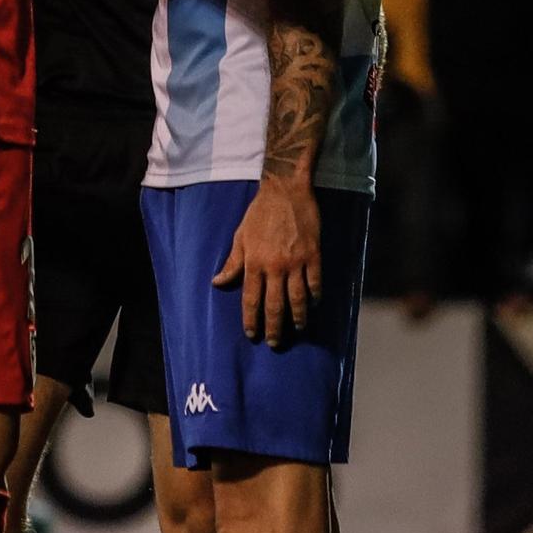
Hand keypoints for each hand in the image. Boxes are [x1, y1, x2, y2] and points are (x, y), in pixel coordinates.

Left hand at [212, 178, 321, 346]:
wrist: (285, 190)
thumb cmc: (260, 212)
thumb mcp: (240, 236)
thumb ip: (232, 262)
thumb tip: (217, 282)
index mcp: (254, 262)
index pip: (251, 299)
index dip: (251, 319)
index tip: (252, 334)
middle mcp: (274, 266)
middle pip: (274, 305)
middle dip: (274, 327)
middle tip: (274, 343)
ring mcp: (295, 261)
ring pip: (297, 299)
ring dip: (297, 318)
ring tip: (298, 329)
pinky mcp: (313, 254)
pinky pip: (315, 282)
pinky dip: (315, 297)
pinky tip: (314, 305)